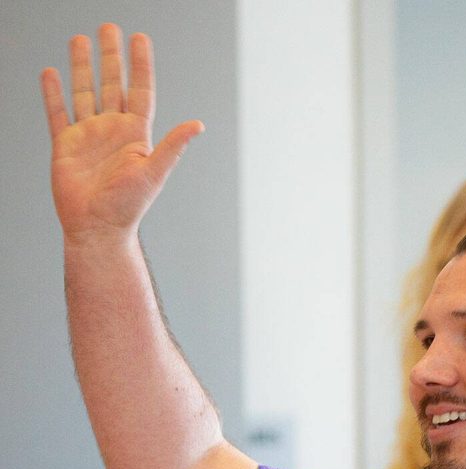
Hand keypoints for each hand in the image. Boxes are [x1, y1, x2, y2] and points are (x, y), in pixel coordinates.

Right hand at [40, 23, 203, 243]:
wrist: (97, 229)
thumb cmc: (128, 207)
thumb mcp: (153, 173)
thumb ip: (173, 146)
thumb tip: (199, 124)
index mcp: (135, 135)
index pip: (139, 90)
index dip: (140, 64)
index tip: (139, 38)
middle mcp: (112, 131)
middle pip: (111, 84)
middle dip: (110, 56)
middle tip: (109, 28)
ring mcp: (88, 136)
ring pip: (84, 92)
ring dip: (81, 66)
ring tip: (80, 39)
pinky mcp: (65, 146)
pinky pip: (58, 113)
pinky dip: (53, 93)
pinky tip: (51, 73)